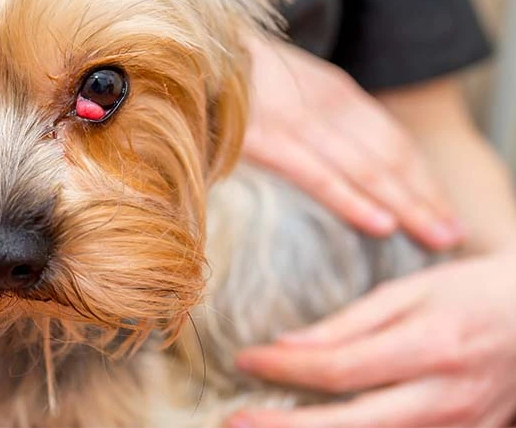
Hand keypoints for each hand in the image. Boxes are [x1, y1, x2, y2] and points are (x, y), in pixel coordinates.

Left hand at [227, 254, 515, 427]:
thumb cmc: (471, 293)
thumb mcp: (410, 291)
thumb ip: (348, 323)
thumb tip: (286, 345)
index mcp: (429, 347)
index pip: (339, 369)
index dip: (284, 370)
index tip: (245, 360)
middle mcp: (444, 397)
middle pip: (350, 426)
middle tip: (234, 420)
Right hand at [242, 36, 463, 249]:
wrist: (184, 43)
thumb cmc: (226, 77)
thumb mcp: (281, 89)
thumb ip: (308, 120)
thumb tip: (329, 159)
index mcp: (333, 91)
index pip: (392, 139)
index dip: (420, 176)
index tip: (441, 209)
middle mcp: (326, 103)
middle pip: (390, 157)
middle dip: (425, 198)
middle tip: (452, 237)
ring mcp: (298, 119)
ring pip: (368, 168)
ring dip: (408, 206)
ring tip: (436, 238)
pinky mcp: (268, 138)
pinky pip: (320, 175)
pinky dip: (355, 200)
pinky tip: (382, 224)